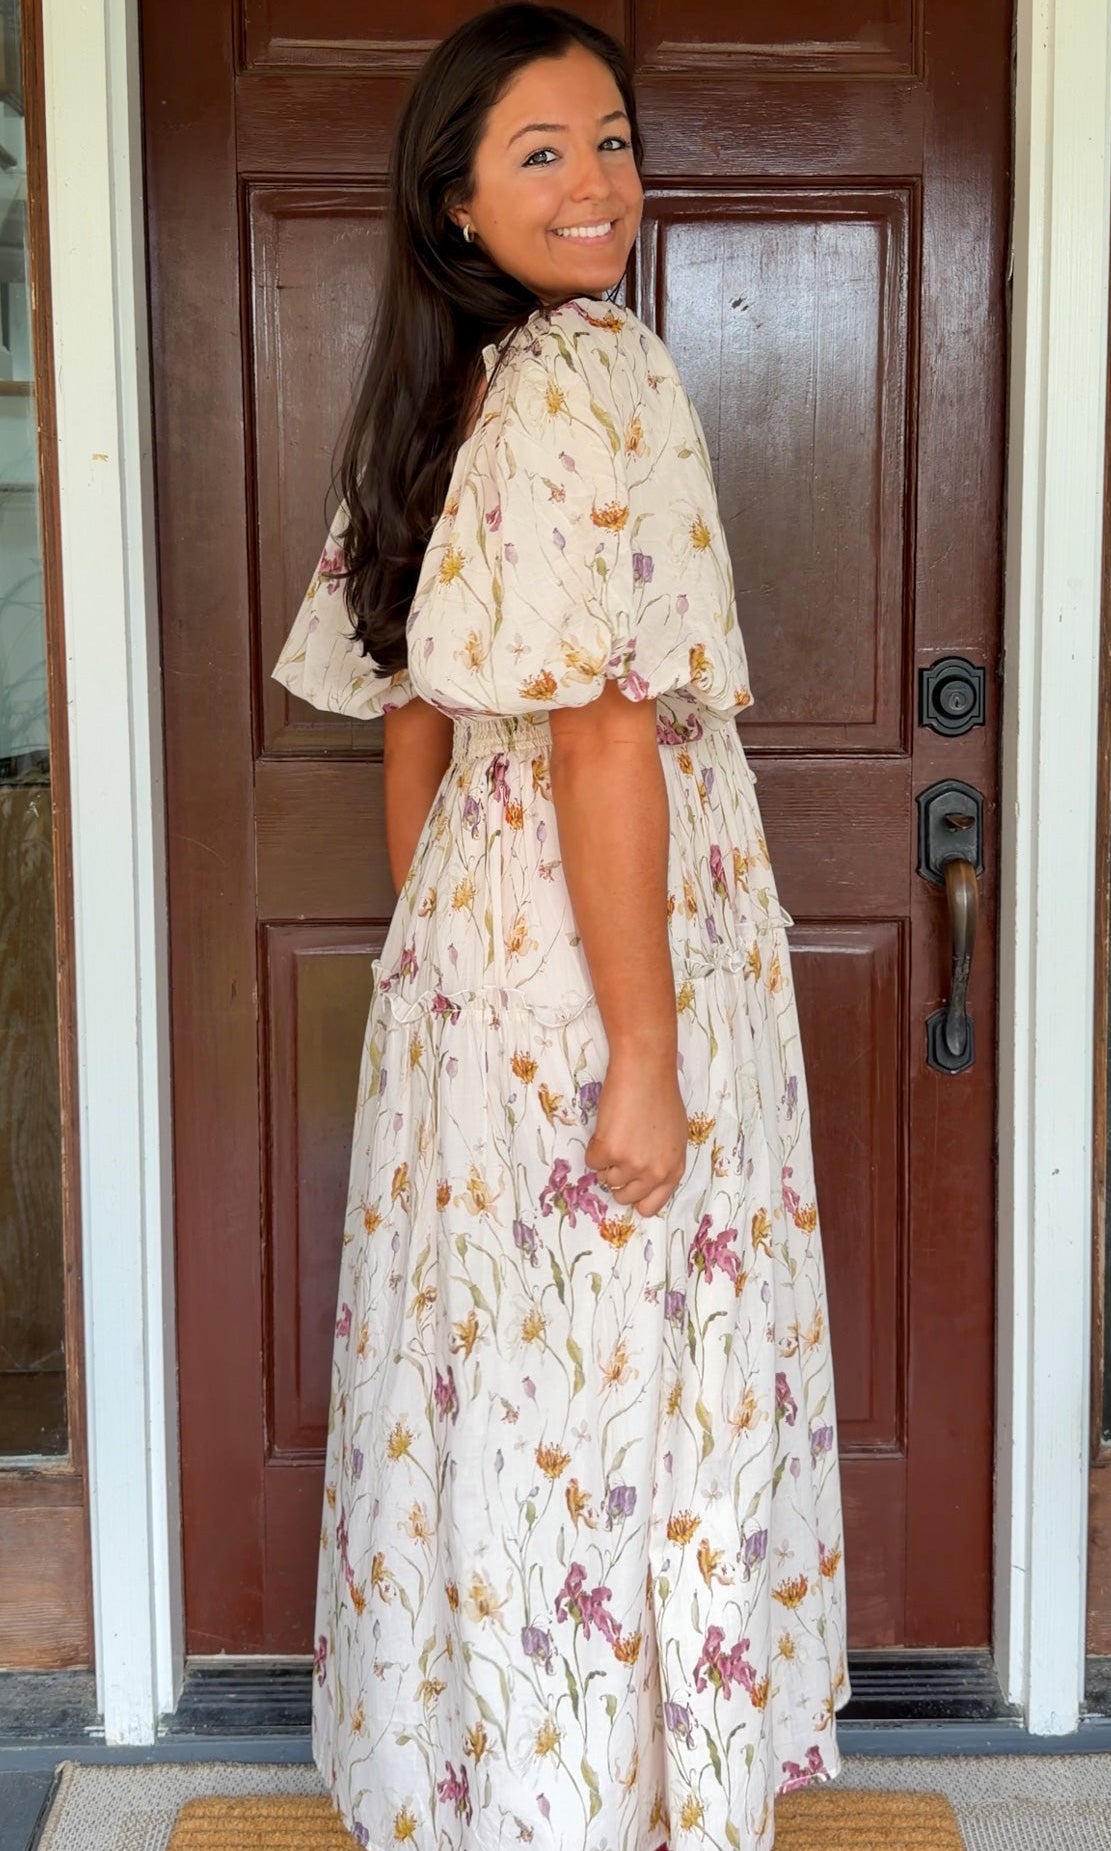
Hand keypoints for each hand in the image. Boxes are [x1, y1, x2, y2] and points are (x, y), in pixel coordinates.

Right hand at [586, 1058, 687, 1218]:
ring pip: (606, 1179)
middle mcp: (654, 1172)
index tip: (627, 1187)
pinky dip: (593, 1146)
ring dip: (606, 1160)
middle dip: (617, 1178)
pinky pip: (591, 1161)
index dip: (636, 1197)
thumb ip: (661, 1161)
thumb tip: (642, 1176)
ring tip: (616, 1133)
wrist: (645, 1071)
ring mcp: (631, 1163)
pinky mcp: (609, 1151)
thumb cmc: (661, 1095)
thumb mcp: (674, 1136)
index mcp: (673, 1170)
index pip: (650, 1205)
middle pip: (624, 1196)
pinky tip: (607, 1126)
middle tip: (617, 1154)